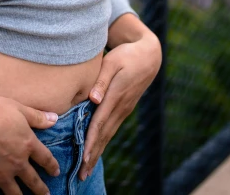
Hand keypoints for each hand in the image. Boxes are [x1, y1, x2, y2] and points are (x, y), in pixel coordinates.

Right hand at [0, 94, 61, 194]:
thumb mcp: (18, 108)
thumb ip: (36, 117)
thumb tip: (55, 119)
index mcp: (27, 144)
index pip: (45, 158)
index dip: (52, 165)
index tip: (56, 172)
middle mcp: (17, 163)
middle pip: (32, 179)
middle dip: (41, 189)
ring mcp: (1, 175)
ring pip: (15, 193)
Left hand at [78, 32, 161, 181]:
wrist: (148, 55)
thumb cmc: (126, 55)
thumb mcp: (112, 62)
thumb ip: (101, 80)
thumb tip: (93, 99)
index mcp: (115, 97)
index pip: (100, 123)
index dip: (90, 142)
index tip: (83, 158)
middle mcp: (121, 107)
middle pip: (104, 135)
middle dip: (92, 155)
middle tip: (81, 174)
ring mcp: (124, 109)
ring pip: (108, 134)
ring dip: (97, 152)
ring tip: (86, 169)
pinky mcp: (125, 108)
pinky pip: (111, 128)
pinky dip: (103, 141)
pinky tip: (96, 149)